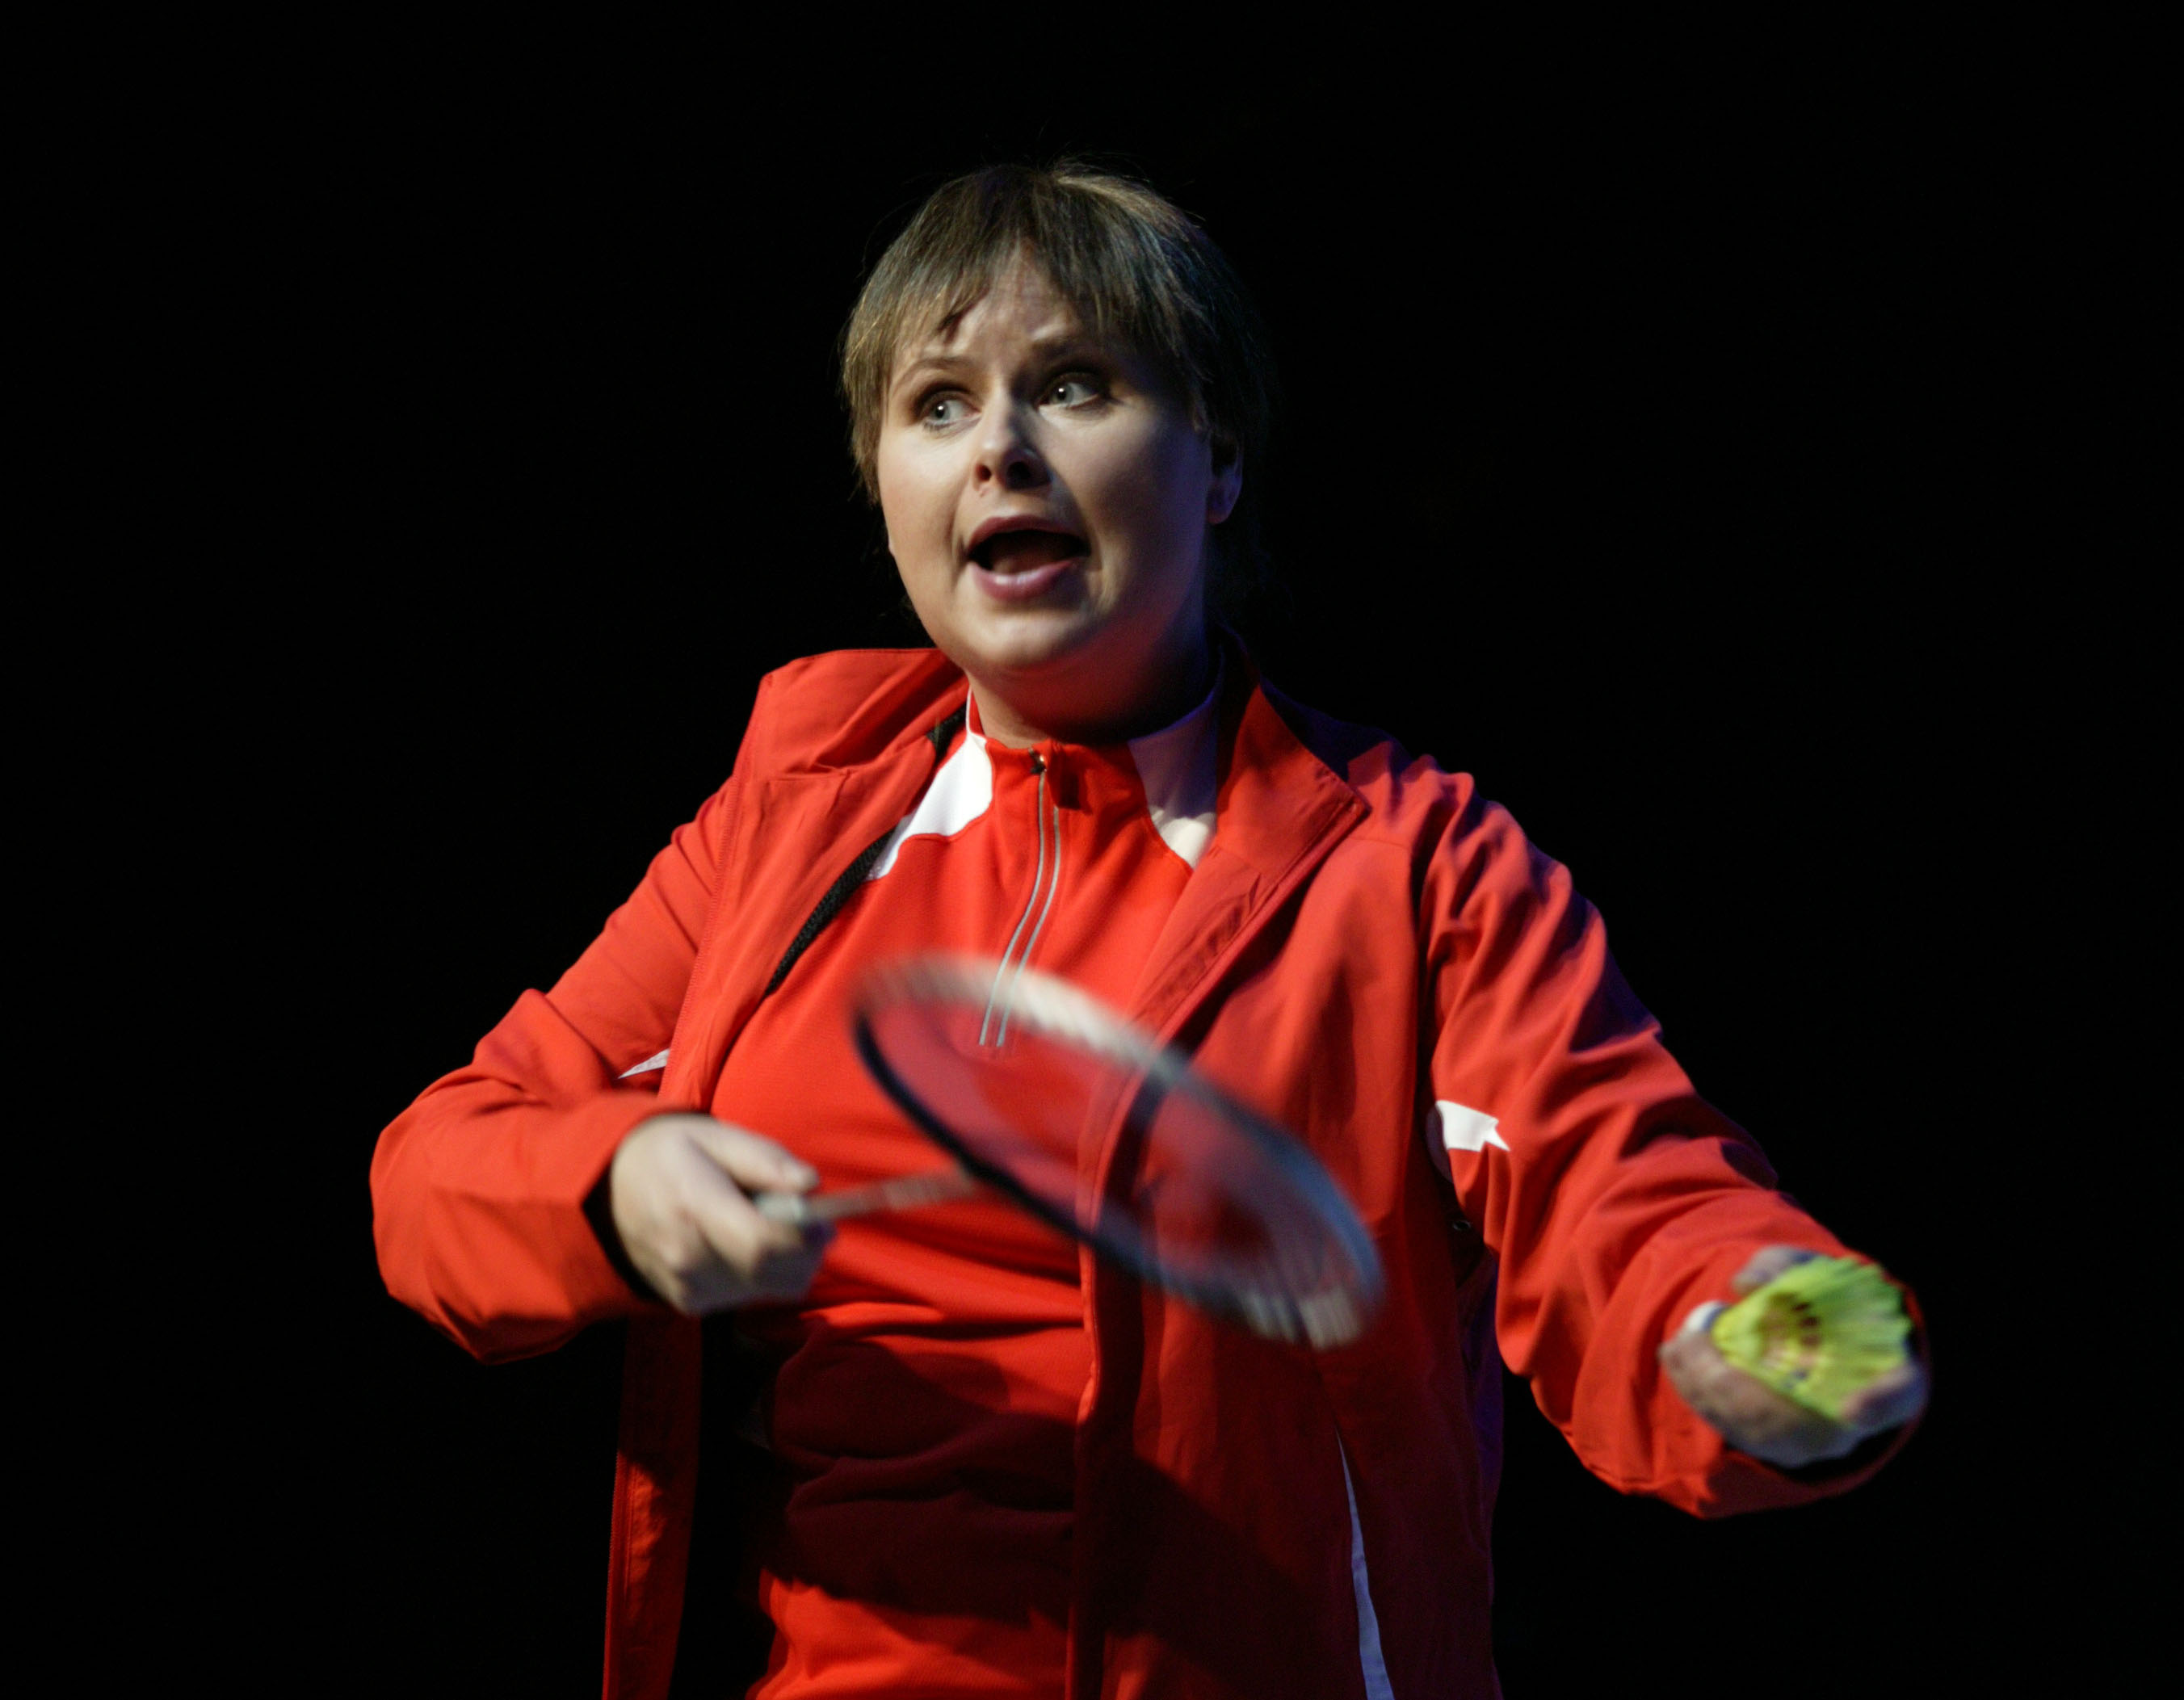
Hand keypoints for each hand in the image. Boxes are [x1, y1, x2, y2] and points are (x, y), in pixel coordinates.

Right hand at [607, 1114, 830, 1313]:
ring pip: (767, 1290)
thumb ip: (766, 1161)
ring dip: (787, 1265)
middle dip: (806, 1253)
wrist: (608, 1188)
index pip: (762, 1244)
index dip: (805, 1238)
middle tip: (813, 1224)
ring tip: (771, 1226)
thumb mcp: (717, 1137)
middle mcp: (685, 1257)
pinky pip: (748, 1296)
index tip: (825, 1221)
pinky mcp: (688, 1304)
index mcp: (693, 1207)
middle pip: (772, 1275)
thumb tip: (810, 1185)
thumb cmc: (672, 1153)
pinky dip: (763, 1275)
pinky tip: (745, 1244)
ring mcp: (685, 1286)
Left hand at [1658, 1246, 1927, 1469]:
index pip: (1899, 1394)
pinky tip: (1678, 1359)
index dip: (1881, 1403)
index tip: (1852, 1409)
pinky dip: (1700, 1396)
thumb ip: (1783, 1267)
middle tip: (1695, 1336)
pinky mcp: (1781, 1448)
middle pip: (1798, 1420)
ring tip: (1677, 1342)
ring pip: (1758, 1431)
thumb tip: (1746, 1283)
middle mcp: (1858, 1419)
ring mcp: (1818, 1440)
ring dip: (1706, 1388)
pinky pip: (1736, 1432)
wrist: (1821, 1338)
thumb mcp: (1811, 1271)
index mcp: (1894, 1374)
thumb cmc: (1823, 1302)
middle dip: (1735, 1385)